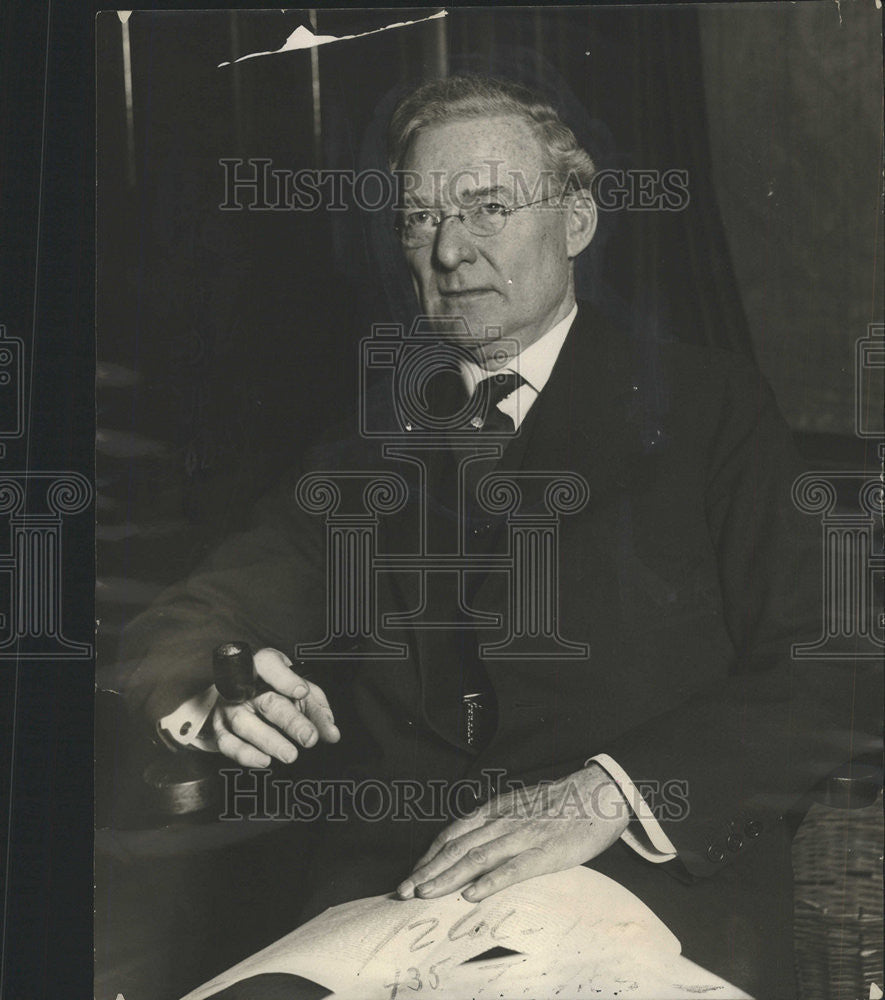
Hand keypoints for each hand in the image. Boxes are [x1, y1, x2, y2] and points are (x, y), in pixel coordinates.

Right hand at [210, 647, 339, 766]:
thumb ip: (317, 710)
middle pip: (266, 701)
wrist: (236, 695)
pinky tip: (265, 760)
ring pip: (246, 724)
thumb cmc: (274, 690)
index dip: (285, 678)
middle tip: (309, 738)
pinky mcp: (218, 728)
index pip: (270, 665)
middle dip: (290, 721)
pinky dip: (246, 754)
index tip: (302, 692)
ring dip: (270, 741)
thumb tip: (332, 734)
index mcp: (264, 666)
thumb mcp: (299, 692)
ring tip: (291, 754)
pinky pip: (228, 743)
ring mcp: (228, 707)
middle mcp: (243, 685)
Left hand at [396, 764, 629, 902]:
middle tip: (402, 892)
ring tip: (425, 894)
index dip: (429, 856)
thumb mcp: (519, 805)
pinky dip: (489, 882)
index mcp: (496, 810)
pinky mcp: (544, 853)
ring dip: (447, 878)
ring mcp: (522, 837)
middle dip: (427, 871)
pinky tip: (471, 895)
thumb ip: (496, 822)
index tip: (410, 875)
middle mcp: (502, 822)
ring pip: (476, 858)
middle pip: (456, 848)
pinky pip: (513, 869)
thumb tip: (471, 843)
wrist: (597, 794)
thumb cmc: (559, 803)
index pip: (453, 834)